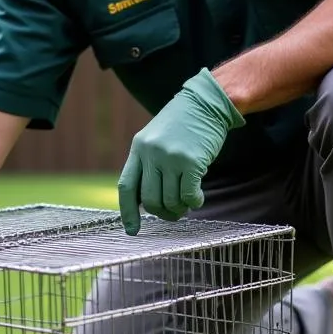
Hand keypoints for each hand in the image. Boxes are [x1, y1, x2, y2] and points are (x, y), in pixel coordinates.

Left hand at [117, 68, 244, 234]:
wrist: (206, 103)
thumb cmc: (182, 125)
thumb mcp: (155, 139)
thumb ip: (148, 165)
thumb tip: (146, 202)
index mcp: (138, 148)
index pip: (126, 186)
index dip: (128, 212)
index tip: (132, 230)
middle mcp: (151, 153)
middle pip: (149, 199)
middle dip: (162, 212)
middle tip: (173, 213)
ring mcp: (170, 157)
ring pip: (170, 200)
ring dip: (180, 208)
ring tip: (187, 202)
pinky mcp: (191, 161)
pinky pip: (188, 196)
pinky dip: (194, 202)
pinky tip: (198, 198)